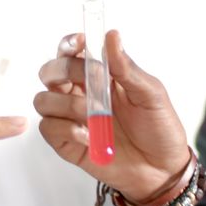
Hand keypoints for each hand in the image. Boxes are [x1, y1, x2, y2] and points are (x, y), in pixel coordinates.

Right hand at [35, 31, 189, 202]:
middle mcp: (80, 93)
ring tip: (93, 115)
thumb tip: (111, 35)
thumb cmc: (159, 128)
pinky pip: (48, 129)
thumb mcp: (151, 94)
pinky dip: (67, 129)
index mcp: (99, 76)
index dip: (69, 44)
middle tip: (90, 82)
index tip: (80, 42)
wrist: (163, 170)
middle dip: (64, 72)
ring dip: (66, 104)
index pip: (72, 52)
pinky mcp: (66, 143)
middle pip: (49, 72)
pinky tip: (89, 136)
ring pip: (43, 100)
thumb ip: (127, 67)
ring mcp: (70, 118)